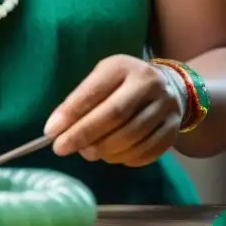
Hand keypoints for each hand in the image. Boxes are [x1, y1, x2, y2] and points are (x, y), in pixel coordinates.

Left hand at [44, 55, 182, 166]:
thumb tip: (56, 129)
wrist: (169, 86)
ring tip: (87, 153)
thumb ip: (81, 100)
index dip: (71, 113)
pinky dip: (126, 159)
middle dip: (84, 135)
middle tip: (62, 148)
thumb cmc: (123, 84)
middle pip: (114, 115)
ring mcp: (166, 106)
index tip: (50, 132)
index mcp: (123, 66)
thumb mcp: (102, 79)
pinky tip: (112, 157)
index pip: (94, 91)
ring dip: (104, 151)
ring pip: (132, 136)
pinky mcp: (174, 128)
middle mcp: (149, 83)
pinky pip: (148, 151)